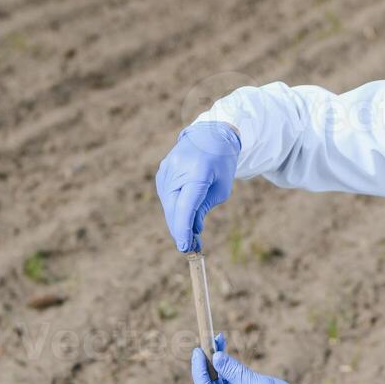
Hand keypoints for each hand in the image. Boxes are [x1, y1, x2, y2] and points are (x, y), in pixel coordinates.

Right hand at [156, 121, 240, 252]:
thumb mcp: (221, 188)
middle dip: (180, 230)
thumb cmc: (221, 163)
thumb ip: (204, 208)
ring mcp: (167, 169)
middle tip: (190, 249)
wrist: (210, 134)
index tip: (185, 246)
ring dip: (177, 221)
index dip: (184, 228)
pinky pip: (166, 196)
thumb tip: (192, 229)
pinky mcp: (162, 171)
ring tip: (190, 237)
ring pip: (168, 204)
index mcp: (197, 172)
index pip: (186, 206)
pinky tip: (183, 218)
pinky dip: (174, 209)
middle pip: (173, 208)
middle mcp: (177, 169)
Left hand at [191, 333, 299, 383]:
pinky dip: (226, 366)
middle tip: (204, 342)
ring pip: (217, 380)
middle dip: (207, 363)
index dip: (200, 371)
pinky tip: (222, 348)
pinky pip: (227, 380)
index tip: (197, 351)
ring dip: (216, 361)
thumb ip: (233, 371)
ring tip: (216, 339)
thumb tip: (215, 356)